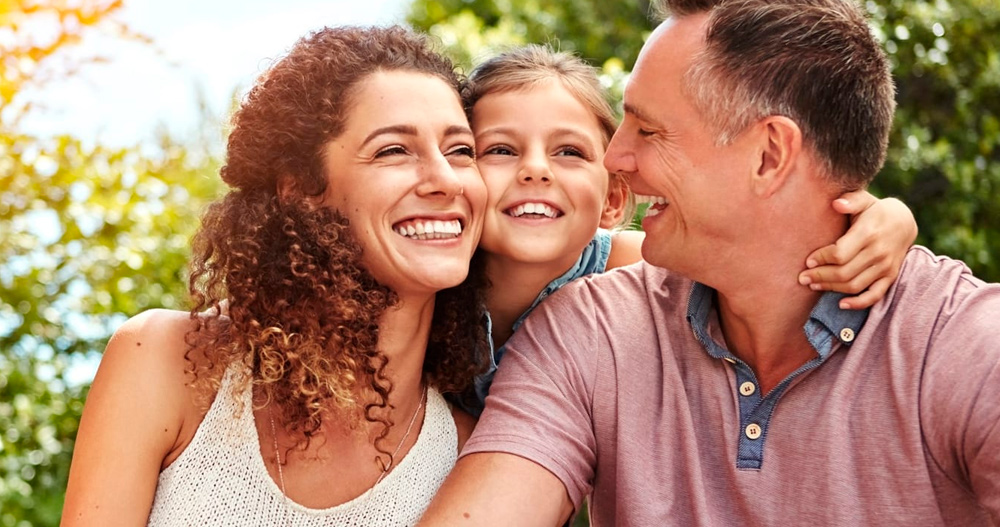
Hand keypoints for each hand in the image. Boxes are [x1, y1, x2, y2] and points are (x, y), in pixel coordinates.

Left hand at [798, 190, 916, 309]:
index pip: (840, 253)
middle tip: (803, 278)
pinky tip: (841, 304)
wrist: (904, 222)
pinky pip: (875, 295)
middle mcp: (878, 252)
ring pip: (855, 285)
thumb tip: (836, 203)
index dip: (821, 259)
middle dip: (820, 277)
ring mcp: (886, 266)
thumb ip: (851, 200)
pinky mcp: (890, 276)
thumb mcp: (864, 200)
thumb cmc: (875, 211)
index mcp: (868, 233)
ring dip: (832, 289)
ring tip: (814, 286)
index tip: (807, 261)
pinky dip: (859, 303)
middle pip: (844, 272)